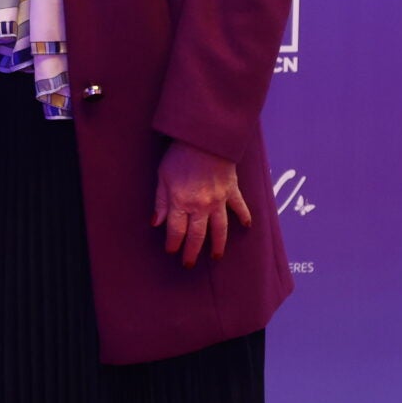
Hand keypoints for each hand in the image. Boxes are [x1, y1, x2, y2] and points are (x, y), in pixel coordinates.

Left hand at [151, 141, 251, 269]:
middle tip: (189, 264)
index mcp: (180, 202)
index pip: (176, 231)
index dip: (173, 243)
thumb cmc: (179, 155)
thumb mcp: (162, 176)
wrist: (205, 138)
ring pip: (219, 229)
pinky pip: (240, 208)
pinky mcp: (232, 191)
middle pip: (197, 236)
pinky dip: (244, 217)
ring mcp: (218, 201)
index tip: (171, 251)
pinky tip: (247, 226)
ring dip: (218, 245)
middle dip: (192, 252)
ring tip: (216, 257)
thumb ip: (160, 201)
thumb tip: (155, 223)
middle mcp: (200, 206)